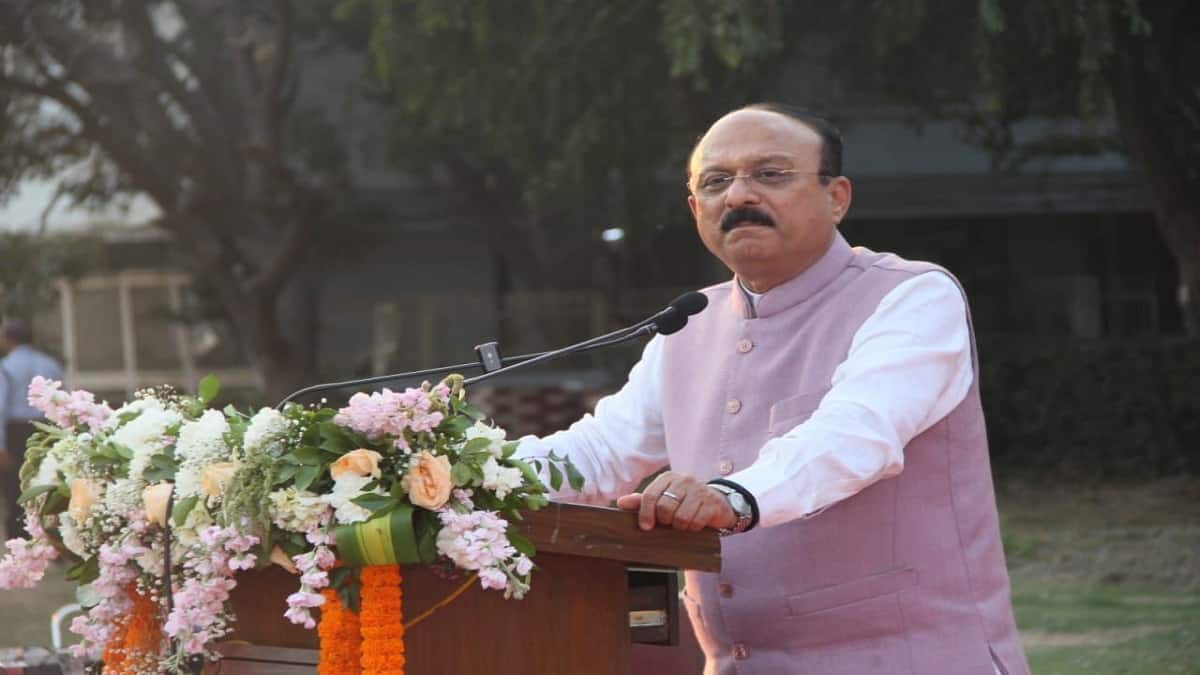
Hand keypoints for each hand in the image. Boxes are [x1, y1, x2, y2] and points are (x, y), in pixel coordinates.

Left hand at [616, 471, 736, 531]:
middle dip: (665, 521)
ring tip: (684, 524)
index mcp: (668, 478)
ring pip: (680, 517)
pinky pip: (696, 522)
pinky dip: (693, 528)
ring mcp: (699, 490)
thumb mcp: (664, 498)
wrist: (718, 502)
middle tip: (670, 523)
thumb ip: (643, 501)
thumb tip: (621, 502)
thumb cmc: (685, 502)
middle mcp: (684, 480)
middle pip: (664, 508)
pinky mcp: (712, 503)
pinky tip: (696, 524)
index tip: (646, 526)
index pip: (650, 495)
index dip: (645, 514)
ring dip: (680, 527)